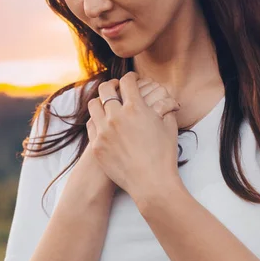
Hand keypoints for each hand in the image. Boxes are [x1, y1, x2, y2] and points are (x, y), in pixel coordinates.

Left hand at [86, 72, 180, 201]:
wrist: (151, 183)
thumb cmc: (164, 155)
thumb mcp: (169, 126)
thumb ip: (165, 108)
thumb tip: (167, 99)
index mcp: (136, 108)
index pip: (127, 82)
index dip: (131, 77)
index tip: (132, 79)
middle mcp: (116, 116)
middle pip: (106, 89)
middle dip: (112, 84)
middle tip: (117, 87)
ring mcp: (103, 131)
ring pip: (93, 105)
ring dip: (101, 100)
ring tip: (107, 103)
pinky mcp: (96, 145)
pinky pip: (90, 124)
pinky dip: (97, 119)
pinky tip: (103, 122)